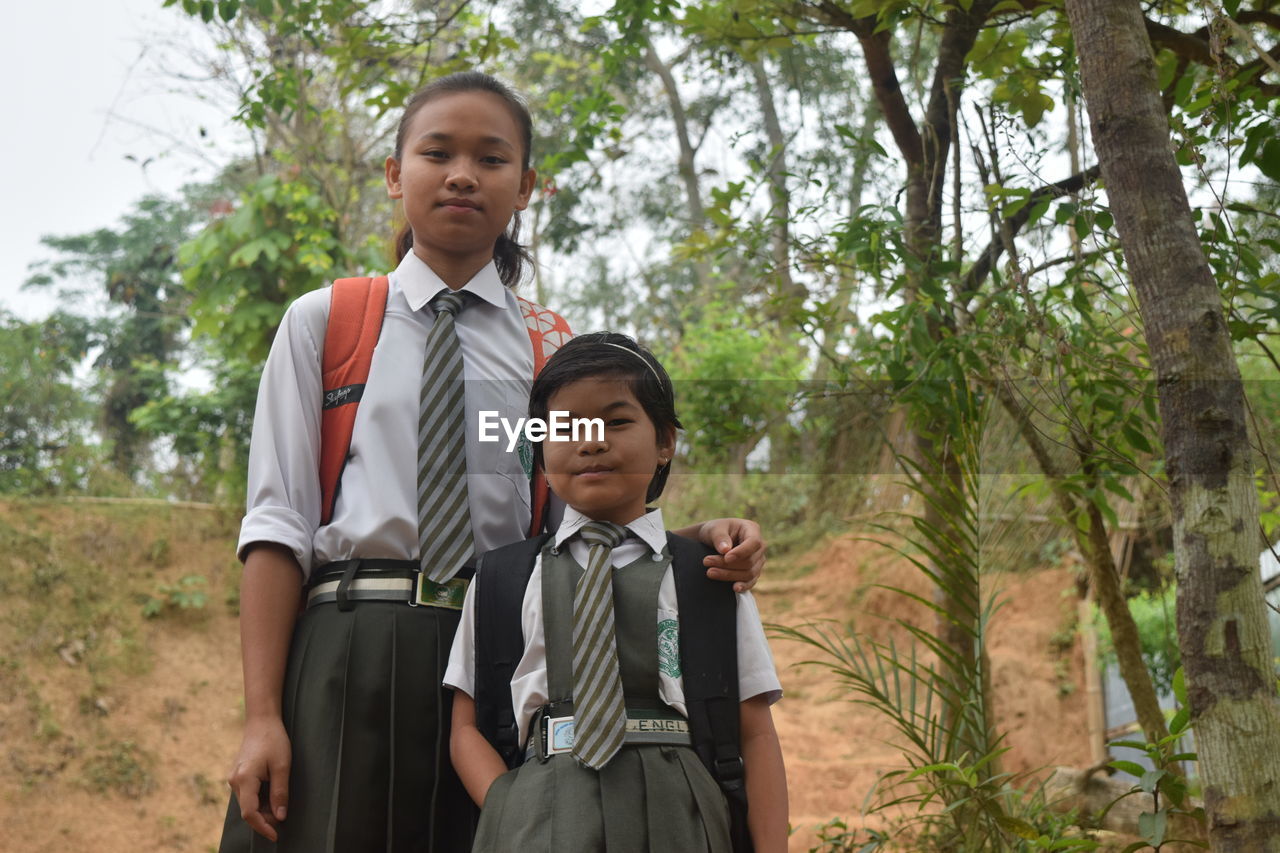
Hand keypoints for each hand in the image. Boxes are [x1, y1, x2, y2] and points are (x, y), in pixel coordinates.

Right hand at [227, 715, 291, 841]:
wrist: (261, 721)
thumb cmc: (273, 740)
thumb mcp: (282, 766)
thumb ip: (280, 792)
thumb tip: (280, 817)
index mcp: (244, 779)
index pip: (249, 813)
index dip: (262, 827)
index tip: (276, 835)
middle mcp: (235, 781)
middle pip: (248, 810)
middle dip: (264, 820)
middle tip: (283, 820)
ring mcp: (235, 779)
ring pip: (247, 803)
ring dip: (263, 810)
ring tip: (280, 807)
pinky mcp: (238, 776)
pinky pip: (248, 795)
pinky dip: (259, 801)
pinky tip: (273, 797)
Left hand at [699, 518, 765, 591]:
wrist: (712, 540)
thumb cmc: (715, 531)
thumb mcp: (714, 529)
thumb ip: (720, 538)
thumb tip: (725, 550)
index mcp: (752, 529)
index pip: (754, 542)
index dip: (741, 552)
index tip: (726, 558)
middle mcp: (759, 546)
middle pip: (750, 561)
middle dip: (728, 564)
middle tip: (706, 562)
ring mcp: (757, 560)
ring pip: (749, 573)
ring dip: (729, 575)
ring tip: (710, 572)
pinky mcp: (753, 572)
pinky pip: (751, 581)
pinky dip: (743, 585)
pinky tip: (734, 588)